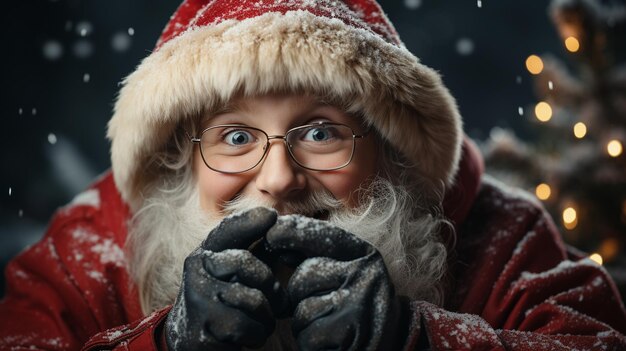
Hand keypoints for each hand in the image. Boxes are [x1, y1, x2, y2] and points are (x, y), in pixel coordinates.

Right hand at [164, 207, 284, 350]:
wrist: (193, 341)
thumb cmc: (225, 302)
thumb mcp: (237, 273)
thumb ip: (257, 254)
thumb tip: (285, 231)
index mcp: (206, 253)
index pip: (227, 231)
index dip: (249, 222)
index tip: (272, 216)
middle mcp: (197, 269)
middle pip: (247, 264)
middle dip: (271, 284)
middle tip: (279, 300)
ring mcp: (199, 297)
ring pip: (253, 299)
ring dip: (267, 315)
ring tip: (263, 320)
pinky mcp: (206, 326)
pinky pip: (248, 326)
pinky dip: (258, 334)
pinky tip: (251, 335)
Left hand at [265, 215, 404, 350]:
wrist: (391, 342)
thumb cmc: (357, 303)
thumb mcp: (346, 269)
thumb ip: (316, 252)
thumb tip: (273, 237)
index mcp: (365, 255)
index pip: (321, 236)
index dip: (292, 233)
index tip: (271, 235)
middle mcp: (365, 276)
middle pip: (304, 275)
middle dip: (300, 293)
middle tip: (322, 303)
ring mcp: (358, 305)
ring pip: (302, 308)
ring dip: (305, 320)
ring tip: (328, 322)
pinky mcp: (347, 335)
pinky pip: (307, 333)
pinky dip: (310, 340)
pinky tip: (329, 340)